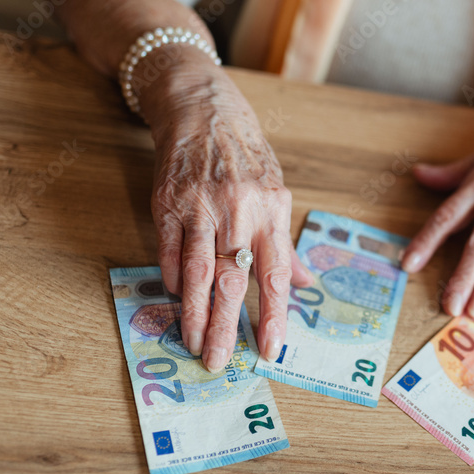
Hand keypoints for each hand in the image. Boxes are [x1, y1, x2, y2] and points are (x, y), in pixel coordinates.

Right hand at [148, 73, 312, 371]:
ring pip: (197, 272)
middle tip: (218, 362)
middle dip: (224, 326)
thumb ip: (285, 245)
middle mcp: (238, 211)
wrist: (203, 111)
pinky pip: (170, 251)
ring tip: (193, 343)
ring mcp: (200, 207)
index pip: (275, 274)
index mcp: (272, 211)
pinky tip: (177, 299)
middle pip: (231, 280)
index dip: (273, 315)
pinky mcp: (167, 203)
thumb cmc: (247, 157)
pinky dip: (174, 279)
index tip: (270, 350)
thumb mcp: (278, 194)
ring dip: (194, 313)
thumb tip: (306, 284)